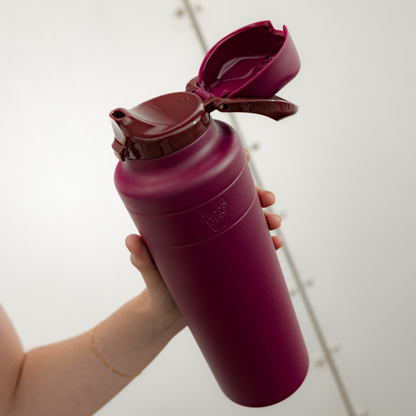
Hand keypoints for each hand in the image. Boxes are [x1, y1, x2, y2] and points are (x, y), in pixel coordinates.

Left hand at [126, 149, 282, 328]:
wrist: (167, 312)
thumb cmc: (156, 284)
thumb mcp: (150, 268)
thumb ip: (142, 257)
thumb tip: (131, 240)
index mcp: (190, 221)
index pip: (209, 189)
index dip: (229, 171)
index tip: (246, 157)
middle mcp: (208, 229)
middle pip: (236, 204)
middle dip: (257, 197)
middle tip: (268, 199)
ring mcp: (221, 245)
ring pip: (250, 225)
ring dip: (267, 219)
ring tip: (275, 224)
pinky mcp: (232, 263)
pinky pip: (254, 250)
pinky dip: (267, 245)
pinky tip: (276, 244)